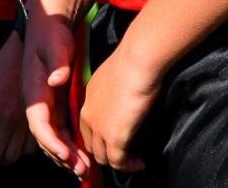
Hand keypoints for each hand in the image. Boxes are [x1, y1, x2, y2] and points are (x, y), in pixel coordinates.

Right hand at [21, 6, 90, 176]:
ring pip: (54, 136)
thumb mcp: (54, 44)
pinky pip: (61, 129)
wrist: (52, 22)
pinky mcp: (56, 103)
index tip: (66, 154)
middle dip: (61, 155)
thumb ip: (57, 62)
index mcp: (33, 90)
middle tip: (81, 169)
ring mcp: (46, 104)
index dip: (51, 141)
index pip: (38, 122)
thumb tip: (57, 80)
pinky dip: (70, 143)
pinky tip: (83, 153)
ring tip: (85, 168)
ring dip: (67, 153)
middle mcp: (36, 101)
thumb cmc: (52, 32)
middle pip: (45, 136)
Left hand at [79, 45, 158, 173]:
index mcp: (88, 98)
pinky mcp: (114, 137)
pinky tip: (140, 164)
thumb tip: (126, 95)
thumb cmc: (131, 61)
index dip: (98, 136)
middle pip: (91, 144)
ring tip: (133, 161)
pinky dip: (128, 166)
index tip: (114, 139)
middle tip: (123, 154)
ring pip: (102, 156)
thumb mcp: (115, 75)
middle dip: (104, 152)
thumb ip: (114, 90)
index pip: (87, 126)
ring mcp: (100, 128)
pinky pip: (118, 162)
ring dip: (117, 162)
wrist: (136, 61)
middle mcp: (89, 115)